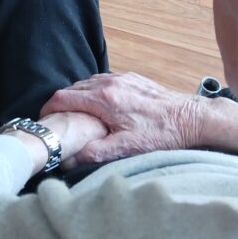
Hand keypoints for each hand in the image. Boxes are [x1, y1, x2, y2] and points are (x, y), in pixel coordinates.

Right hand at [41, 72, 203, 163]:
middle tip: (60, 122)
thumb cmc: (163, 133)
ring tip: (78, 117)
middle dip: (61, 105)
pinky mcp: (131, 78)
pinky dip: (93, 92)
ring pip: (86, 83)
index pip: (62, 98)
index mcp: (104, 99)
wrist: (193, 118)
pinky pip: (102, 81)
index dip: (48, 109)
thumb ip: (96, 152)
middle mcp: (109, 83)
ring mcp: (121, 78)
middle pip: (71, 89)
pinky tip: (100, 108)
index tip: (44, 120)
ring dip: (78, 98)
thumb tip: (69, 160)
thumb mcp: (128, 148)